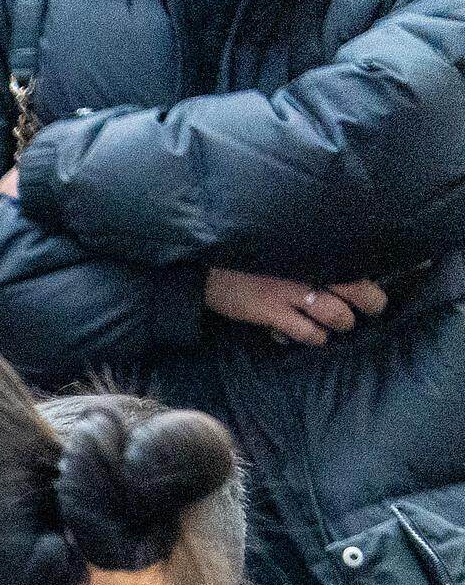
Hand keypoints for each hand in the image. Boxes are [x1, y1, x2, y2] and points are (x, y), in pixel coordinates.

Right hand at [204, 267, 387, 345]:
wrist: (206, 266)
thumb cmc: (246, 254)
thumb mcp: (281, 246)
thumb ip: (307, 256)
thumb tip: (334, 272)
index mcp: (312, 249)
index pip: (353, 260)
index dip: (370, 274)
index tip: (377, 282)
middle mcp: (306, 268)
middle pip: (355, 286)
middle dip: (371, 301)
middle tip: (374, 308)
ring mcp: (288, 291)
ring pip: (334, 312)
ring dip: (343, 323)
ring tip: (343, 325)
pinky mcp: (270, 310)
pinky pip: (304, 330)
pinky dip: (315, 337)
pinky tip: (316, 338)